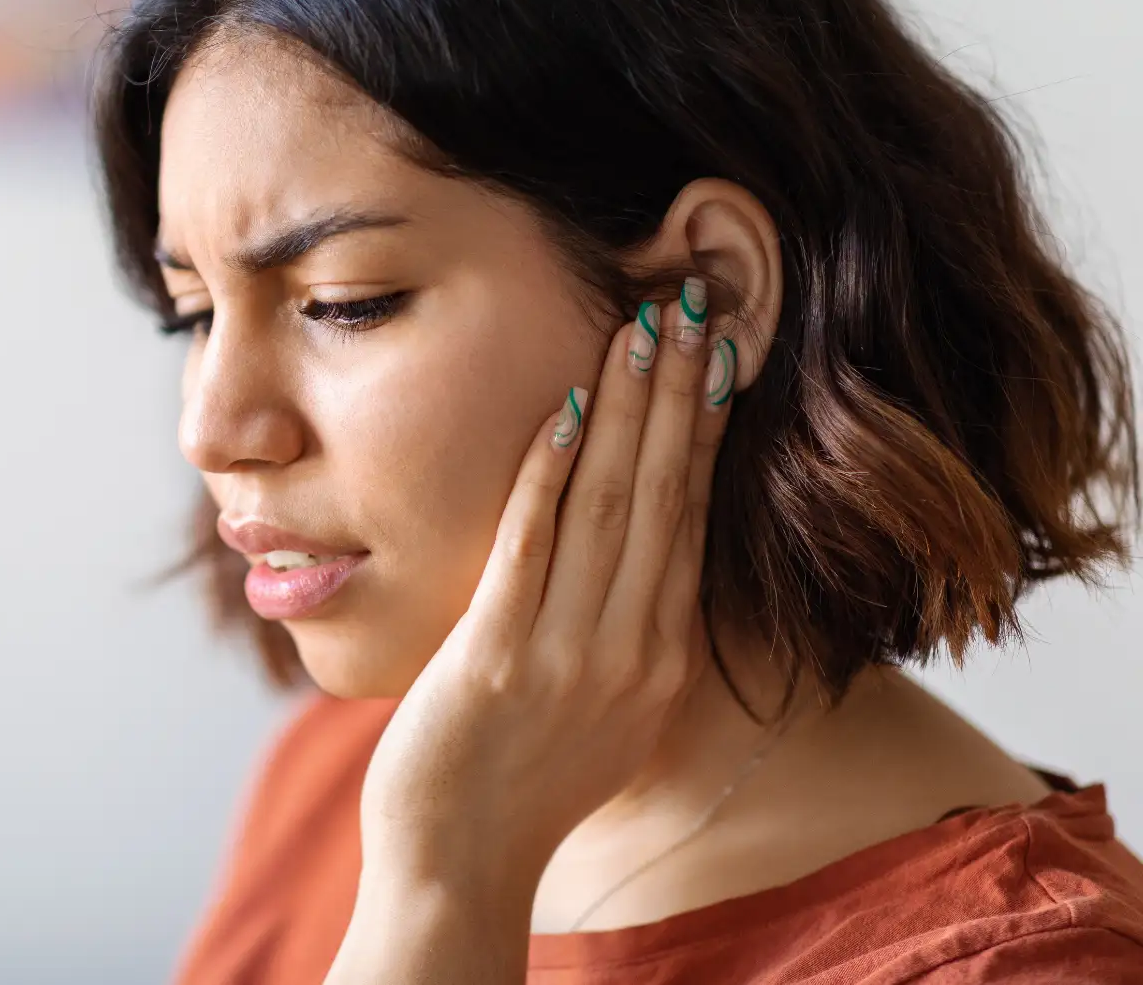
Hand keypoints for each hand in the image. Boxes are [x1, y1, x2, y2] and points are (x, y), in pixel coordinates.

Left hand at [327, 277, 736, 980]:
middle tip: (690, 305)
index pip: (692, 519)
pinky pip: (533, 547)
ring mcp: (571, 655)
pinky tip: (562, 408)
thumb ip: (619, 635)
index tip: (712, 354)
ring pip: (612, 506)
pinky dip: (550, 474)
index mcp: (660, 659)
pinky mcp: (500, 657)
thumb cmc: (515, 784)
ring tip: (640, 328)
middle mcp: (633, 652)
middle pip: (666, 496)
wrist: (458, 865)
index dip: (702, 430)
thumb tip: (630, 564)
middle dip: (678, 395)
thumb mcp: (598, 711)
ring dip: (626, 410)